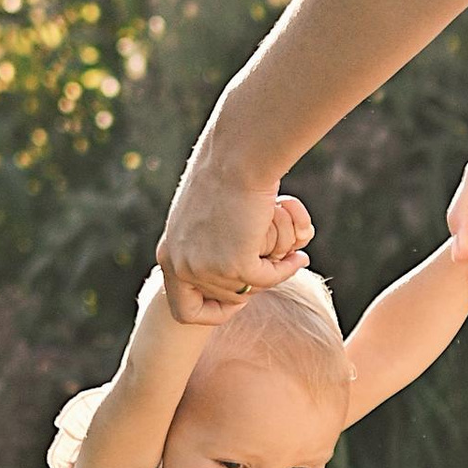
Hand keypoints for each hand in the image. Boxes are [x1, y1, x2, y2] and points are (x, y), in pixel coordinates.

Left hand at [156, 164, 311, 320]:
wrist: (237, 157)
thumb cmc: (223, 175)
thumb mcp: (199, 217)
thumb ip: (202, 248)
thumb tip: (220, 271)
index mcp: (168, 255)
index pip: (184, 311)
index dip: (213, 311)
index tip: (235, 301)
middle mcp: (182, 266)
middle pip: (223, 300)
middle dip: (249, 288)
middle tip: (268, 268)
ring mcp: (207, 268)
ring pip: (248, 290)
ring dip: (269, 274)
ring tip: (287, 254)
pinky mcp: (235, 264)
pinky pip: (268, 279)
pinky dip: (286, 269)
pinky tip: (298, 257)